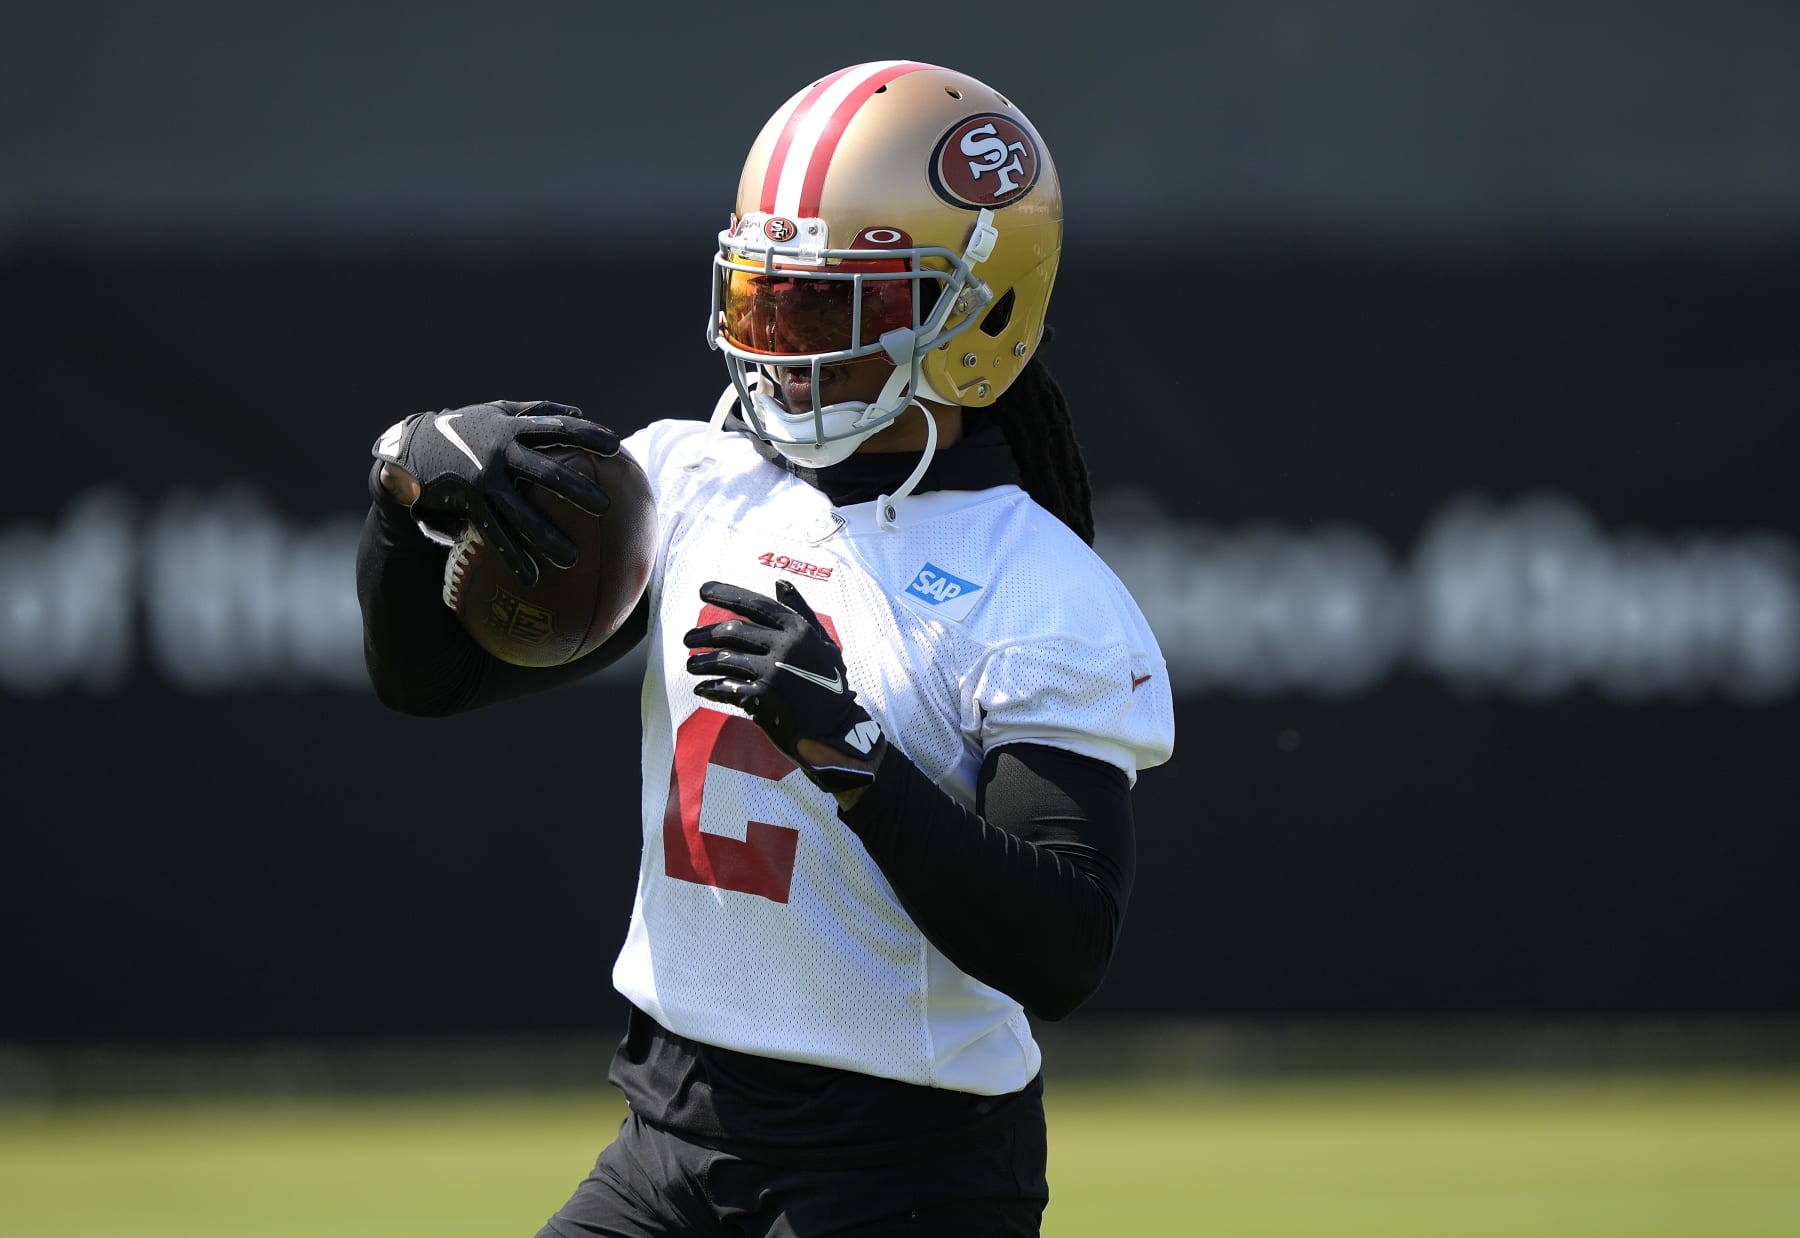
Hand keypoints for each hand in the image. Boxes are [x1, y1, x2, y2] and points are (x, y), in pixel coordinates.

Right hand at [371, 399, 618, 584]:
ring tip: (573, 560)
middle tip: (605, 508)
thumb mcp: (495, 412)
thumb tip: (579, 412)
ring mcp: (483, 479)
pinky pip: (494, 533)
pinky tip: (531, 577)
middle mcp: (499, 452)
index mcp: (511, 427)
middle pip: (545, 472)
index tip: (617, 447)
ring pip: (519, 513)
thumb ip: (536, 411)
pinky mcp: (468, 502)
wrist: (409, 448)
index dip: (587, 435)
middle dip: (576, 490)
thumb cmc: (462, 429)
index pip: (557, 428)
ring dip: (546, 537)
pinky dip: (513, 556)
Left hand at [684, 580, 887, 793]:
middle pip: (732, 631)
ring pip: (724, 658)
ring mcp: (772, 672)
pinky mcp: (763, 697)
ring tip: (691, 664)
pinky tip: (702, 688)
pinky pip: (726, 687)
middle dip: (704, 632)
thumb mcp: (823, 641)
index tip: (703, 589)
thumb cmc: (830, 683)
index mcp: (797, 629)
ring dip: (701, 661)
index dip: (726, 594)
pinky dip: (711, 687)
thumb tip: (779, 582)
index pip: (755, 604)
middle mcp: (783, 647)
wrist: (836, 727)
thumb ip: (801, 611)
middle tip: (688, 638)